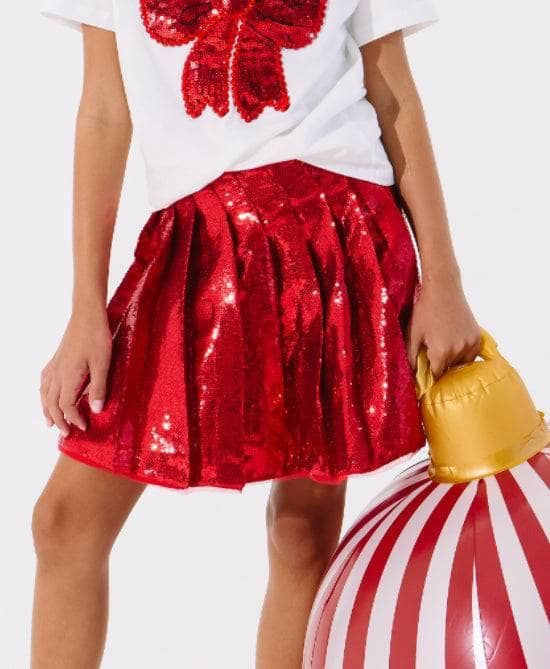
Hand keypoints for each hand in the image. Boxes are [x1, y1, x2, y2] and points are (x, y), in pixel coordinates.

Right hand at [40, 306, 111, 436]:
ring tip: (50, 422)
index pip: (66, 406)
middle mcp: (57, 373)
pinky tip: (46, 395)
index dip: (73, 419)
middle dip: (59, 420)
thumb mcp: (103, 364)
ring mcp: (55, 366)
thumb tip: (96, 410)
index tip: (84, 427)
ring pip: (45, 394)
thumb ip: (99, 388)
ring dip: (47, 410)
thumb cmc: (97, 337)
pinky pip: (44, 381)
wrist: (87, 315)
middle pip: (52, 403)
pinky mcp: (56, 359)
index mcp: (69, 377)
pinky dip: (44, 394)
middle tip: (66, 433)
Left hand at [406, 273, 481, 378]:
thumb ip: (411, 357)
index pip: (436, 374)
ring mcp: (471, 343)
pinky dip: (464, 353)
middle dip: (440, 365)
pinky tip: (454, 344)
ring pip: (462, 363)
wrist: (443, 288)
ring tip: (442, 346)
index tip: (425, 370)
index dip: (429, 373)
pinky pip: (472, 354)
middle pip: (449, 369)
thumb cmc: (424, 310)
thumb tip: (412, 376)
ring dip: (453, 360)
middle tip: (432, 353)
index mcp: (441, 352)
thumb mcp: (413, 334)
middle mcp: (459, 350)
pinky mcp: (477, 336)